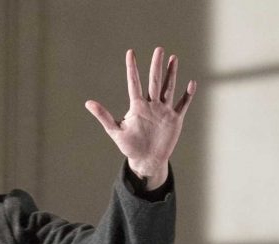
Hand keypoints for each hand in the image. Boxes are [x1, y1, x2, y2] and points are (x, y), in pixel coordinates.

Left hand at [84, 47, 196, 190]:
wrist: (146, 159)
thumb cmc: (129, 146)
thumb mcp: (115, 131)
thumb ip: (103, 116)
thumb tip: (88, 103)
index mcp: (137, 106)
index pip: (134, 83)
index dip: (132, 68)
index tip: (130, 53)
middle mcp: (151, 105)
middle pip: (154, 81)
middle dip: (156, 65)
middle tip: (159, 49)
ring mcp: (163, 111)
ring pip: (169, 88)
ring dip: (171, 74)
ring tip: (174, 58)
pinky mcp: (174, 119)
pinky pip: (182, 104)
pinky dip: (187, 95)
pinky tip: (191, 83)